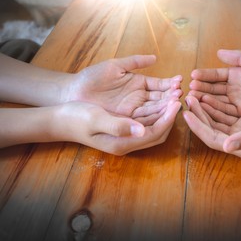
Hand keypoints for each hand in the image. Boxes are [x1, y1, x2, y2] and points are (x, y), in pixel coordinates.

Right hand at [54, 100, 181, 154]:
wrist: (61, 119)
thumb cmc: (76, 118)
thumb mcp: (96, 120)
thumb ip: (118, 126)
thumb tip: (141, 130)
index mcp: (123, 144)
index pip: (154, 134)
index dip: (167, 119)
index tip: (176, 103)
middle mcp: (128, 143)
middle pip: (158, 132)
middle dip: (170, 117)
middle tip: (179, 99)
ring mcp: (126, 137)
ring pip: (153, 127)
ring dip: (164, 113)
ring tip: (174, 97)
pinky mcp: (124, 128)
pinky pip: (146, 122)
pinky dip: (155, 111)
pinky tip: (159, 99)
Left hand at [65, 55, 182, 118]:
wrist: (74, 93)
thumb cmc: (92, 77)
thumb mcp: (115, 66)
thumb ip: (134, 62)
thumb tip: (154, 58)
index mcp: (139, 84)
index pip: (159, 85)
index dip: (169, 84)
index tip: (179, 82)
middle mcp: (140, 99)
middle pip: (160, 100)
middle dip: (171, 97)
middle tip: (180, 95)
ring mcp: (134, 111)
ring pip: (155, 111)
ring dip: (166, 108)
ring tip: (176, 104)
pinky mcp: (127, 121)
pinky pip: (144, 121)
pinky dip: (155, 118)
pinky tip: (164, 115)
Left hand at [183, 96, 240, 160]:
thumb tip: (226, 146)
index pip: (213, 139)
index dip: (198, 127)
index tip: (185, 114)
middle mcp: (238, 141)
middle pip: (211, 129)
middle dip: (198, 115)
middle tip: (187, 99)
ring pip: (217, 121)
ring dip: (205, 109)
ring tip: (193, 95)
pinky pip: (226, 115)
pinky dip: (216, 106)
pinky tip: (209, 96)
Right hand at [189, 50, 240, 116]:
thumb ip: (239, 57)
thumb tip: (218, 53)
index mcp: (237, 74)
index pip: (217, 75)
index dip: (205, 75)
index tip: (193, 75)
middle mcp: (235, 89)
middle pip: (214, 89)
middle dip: (201, 89)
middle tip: (189, 89)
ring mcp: (238, 102)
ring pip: (217, 101)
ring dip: (205, 100)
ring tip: (193, 98)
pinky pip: (226, 112)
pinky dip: (215, 110)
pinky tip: (204, 107)